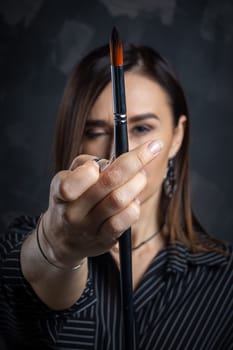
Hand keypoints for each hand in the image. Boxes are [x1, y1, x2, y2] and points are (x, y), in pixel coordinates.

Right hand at [42, 139, 162, 265]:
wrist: (62, 238)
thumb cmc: (71, 199)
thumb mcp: (68, 178)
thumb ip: (85, 164)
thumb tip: (113, 161)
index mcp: (59, 191)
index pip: (72, 181)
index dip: (91, 168)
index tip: (106, 158)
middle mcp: (72, 211)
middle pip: (108, 181)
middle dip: (136, 160)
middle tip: (152, 148)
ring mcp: (88, 228)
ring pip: (120, 200)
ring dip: (138, 182)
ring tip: (141, 176)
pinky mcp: (104, 240)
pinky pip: (124, 221)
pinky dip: (134, 206)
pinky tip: (135, 200)